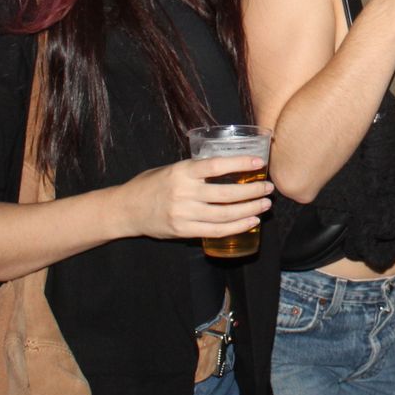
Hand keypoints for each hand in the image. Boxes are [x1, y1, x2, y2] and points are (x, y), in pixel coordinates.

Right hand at [116, 155, 272, 241]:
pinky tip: (250, 222)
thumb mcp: (172, 170)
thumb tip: (228, 168)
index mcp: (181, 172)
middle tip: (268, 188)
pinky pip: (215, 231)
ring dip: (249, 210)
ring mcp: (183, 214)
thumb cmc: (151, 185)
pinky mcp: (183, 231)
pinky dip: (236, 227)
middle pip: (226, 194)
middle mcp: (184, 192)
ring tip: (264, 205)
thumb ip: (196, 172)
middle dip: (252, 191)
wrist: (126, 209)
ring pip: (224, 214)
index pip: (216, 166)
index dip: (240, 164)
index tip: (259, 163)